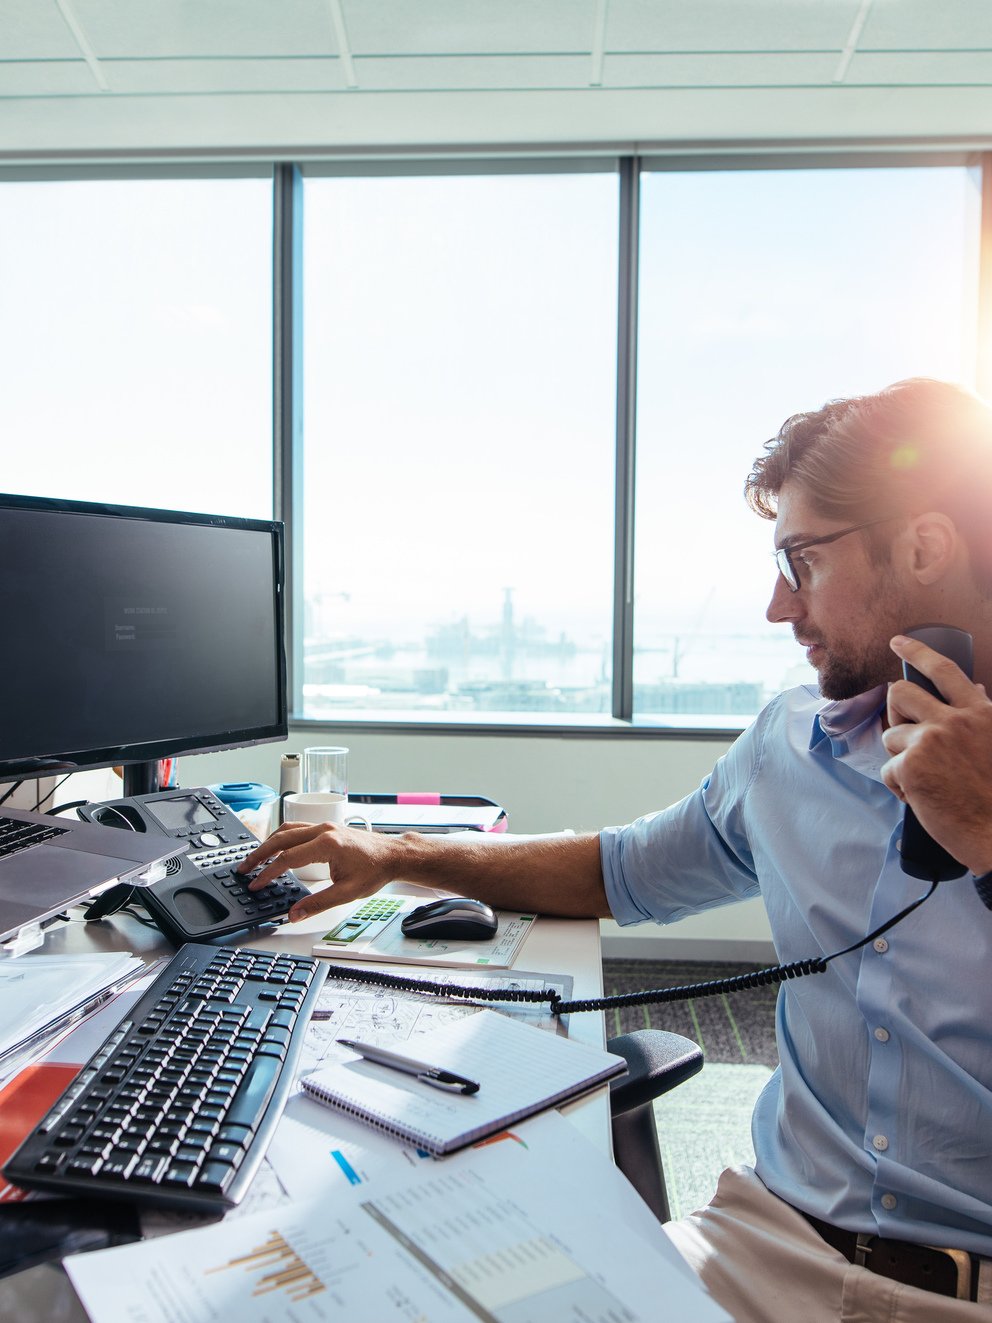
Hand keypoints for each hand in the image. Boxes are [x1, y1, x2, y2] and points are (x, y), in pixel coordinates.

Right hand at [238, 821, 403, 921]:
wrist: (392, 855)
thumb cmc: (375, 870)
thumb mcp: (347, 893)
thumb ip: (317, 904)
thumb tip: (294, 914)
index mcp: (327, 844)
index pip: (287, 858)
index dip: (268, 873)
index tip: (256, 884)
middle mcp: (323, 830)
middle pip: (281, 838)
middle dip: (259, 854)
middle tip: (243, 869)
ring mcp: (324, 826)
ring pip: (287, 830)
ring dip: (268, 843)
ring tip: (254, 859)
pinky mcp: (326, 828)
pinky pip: (297, 828)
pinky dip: (281, 837)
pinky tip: (275, 847)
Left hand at [881, 634, 991, 875]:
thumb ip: (981, 715)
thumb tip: (974, 689)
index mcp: (980, 712)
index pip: (944, 670)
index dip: (917, 651)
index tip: (898, 642)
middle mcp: (954, 720)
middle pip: (901, 694)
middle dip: (895, 711)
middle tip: (905, 732)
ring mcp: (930, 741)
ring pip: (892, 736)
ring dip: (902, 758)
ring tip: (928, 779)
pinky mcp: (910, 766)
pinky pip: (888, 769)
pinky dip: (901, 786)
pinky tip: (924, 797)